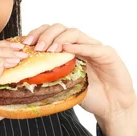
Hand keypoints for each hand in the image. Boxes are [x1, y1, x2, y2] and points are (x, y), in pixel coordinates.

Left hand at [22, 23, 136, 119]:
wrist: (112, 106)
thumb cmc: (89, 95)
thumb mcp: (64, 85)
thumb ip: (50, 76)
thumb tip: (24, 75)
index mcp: (69, 50)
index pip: (51, 33)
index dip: (38, 34)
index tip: (26, 43)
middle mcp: (81, 45)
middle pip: (60, 28)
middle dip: (46, 35)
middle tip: (37, 47)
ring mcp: (95, 48)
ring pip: (75, 33)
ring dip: (59, 39)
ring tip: (50, 49)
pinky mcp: (109, 54)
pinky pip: (94, 47)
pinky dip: (80, 47)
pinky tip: (68, 49)